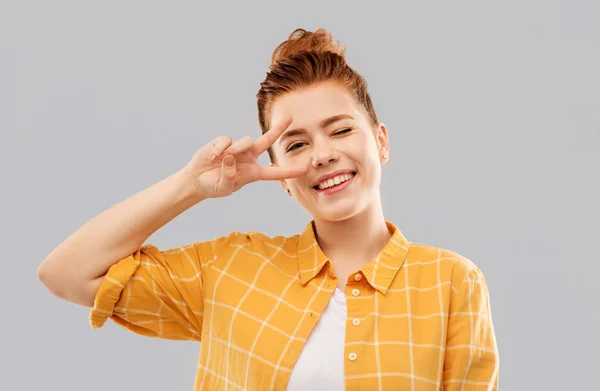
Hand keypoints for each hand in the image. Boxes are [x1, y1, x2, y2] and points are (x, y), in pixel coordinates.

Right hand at [182, 116, 307, 198]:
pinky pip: (226, 140)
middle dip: (278, 129)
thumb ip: (229, 176)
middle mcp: (249, 158)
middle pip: (267, 141)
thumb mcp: (224, 188)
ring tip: (220, 160)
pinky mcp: (224, 142)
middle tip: (290, 117)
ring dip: (236, 149)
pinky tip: (212, 157)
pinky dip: (219, 149)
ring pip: (245, 142)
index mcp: (254, 173)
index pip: (275, 173)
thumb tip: (231, 157)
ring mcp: (237, 148)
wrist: (197, 180)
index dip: (289, 171)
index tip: (305, 169)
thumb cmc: (214, 186)